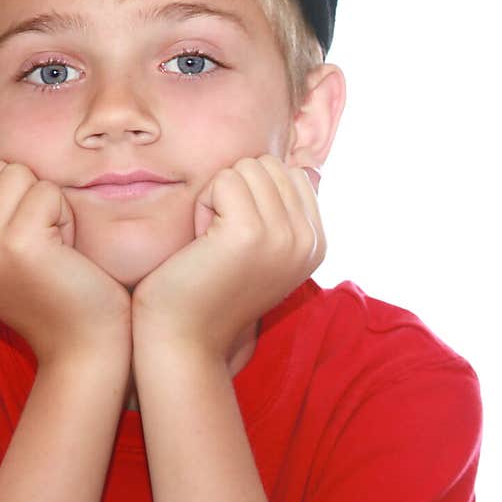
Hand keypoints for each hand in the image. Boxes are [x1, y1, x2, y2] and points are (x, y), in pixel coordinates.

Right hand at [0, 161, 132, 369]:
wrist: (81, 348)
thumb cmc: (50, 296)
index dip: (9, 197)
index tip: (25, 240)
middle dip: (29, 195)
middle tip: (44, 243)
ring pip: (20, 174)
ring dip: (48, 203)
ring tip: (54, 245)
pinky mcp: (19, 243)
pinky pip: (47, 191)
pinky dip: (66, 215)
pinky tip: (67, 251)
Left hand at [130, 156, 324, 362]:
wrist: (184, 337)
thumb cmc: (210, 287)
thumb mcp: (262, 248)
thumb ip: (286, 208)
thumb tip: (308, 163)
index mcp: (317, 243)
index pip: (292, 172)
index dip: (253, 193)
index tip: (238, 237)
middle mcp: (308, 240)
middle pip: (268, 164)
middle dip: (234, 192)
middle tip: (220, 239)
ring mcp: (283, 237)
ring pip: (245, 168)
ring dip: (216, 198)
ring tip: (211, 241)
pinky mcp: (249, 233)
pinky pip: (223, 180)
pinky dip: (203, 204)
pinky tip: (200, 240)